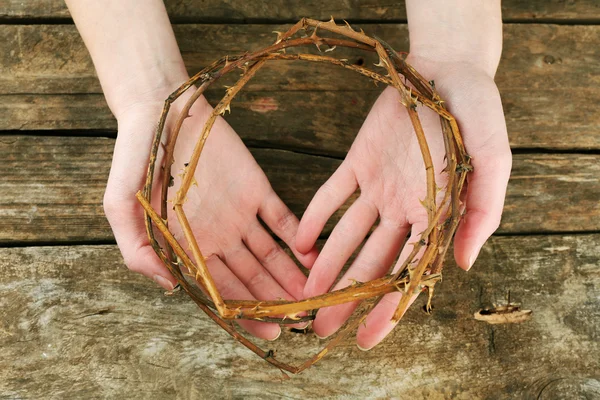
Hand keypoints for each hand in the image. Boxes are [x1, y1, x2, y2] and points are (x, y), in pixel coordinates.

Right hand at [104, 90, 316, 339]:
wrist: (160, 110)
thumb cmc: (134, 159)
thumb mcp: (119, 206)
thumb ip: (137, 250)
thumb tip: (169, 287)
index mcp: (186, 247)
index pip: (220, 290)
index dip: (245, 313)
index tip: (272, 331)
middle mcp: (216, 237)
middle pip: (252, 278)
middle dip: (276, 301)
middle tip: (304, 320)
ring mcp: (239, 215)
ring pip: (271, 255)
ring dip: (292, 276)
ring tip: (315, 296)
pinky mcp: (256, 189)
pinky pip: (282, 220)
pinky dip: (299, 239)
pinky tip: (315, 257)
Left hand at [295, 56, 510, 348]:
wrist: (446, 67)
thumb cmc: (478, 112)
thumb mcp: (493, 160)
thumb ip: (483, 212)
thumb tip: (463, 266)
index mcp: (436, 214)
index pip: (409, 271)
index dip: (388, 306)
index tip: (366, 338)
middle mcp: (404, 207)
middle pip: (373, 261)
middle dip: (348, 296)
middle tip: (321, 327)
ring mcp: (378, 186)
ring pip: (348, 234)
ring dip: (326, 264)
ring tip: (304, 295)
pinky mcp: (357, 162)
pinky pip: (332, 194)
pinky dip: (315, 216)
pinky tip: (299, 242)